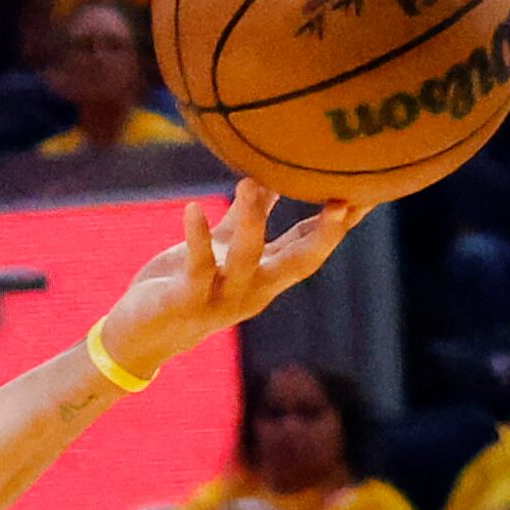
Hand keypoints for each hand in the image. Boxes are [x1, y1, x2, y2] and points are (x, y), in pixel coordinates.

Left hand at [96, 181, 360, 382]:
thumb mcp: (221, 248)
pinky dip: (195, 236)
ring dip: (251, 221)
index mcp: (265, 276)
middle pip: (300, 263)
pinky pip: (197, 266)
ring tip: (251, 182)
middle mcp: (253, 291)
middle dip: (326, 235)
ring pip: (246, 259)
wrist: (139, 335)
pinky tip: (192, 208)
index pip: (312, 247)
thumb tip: (270, 174)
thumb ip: (248, 216)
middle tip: (346, 200)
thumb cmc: (182, 285)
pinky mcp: (187, 300)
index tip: (371, 189)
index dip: (342, 222)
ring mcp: (222, 299)